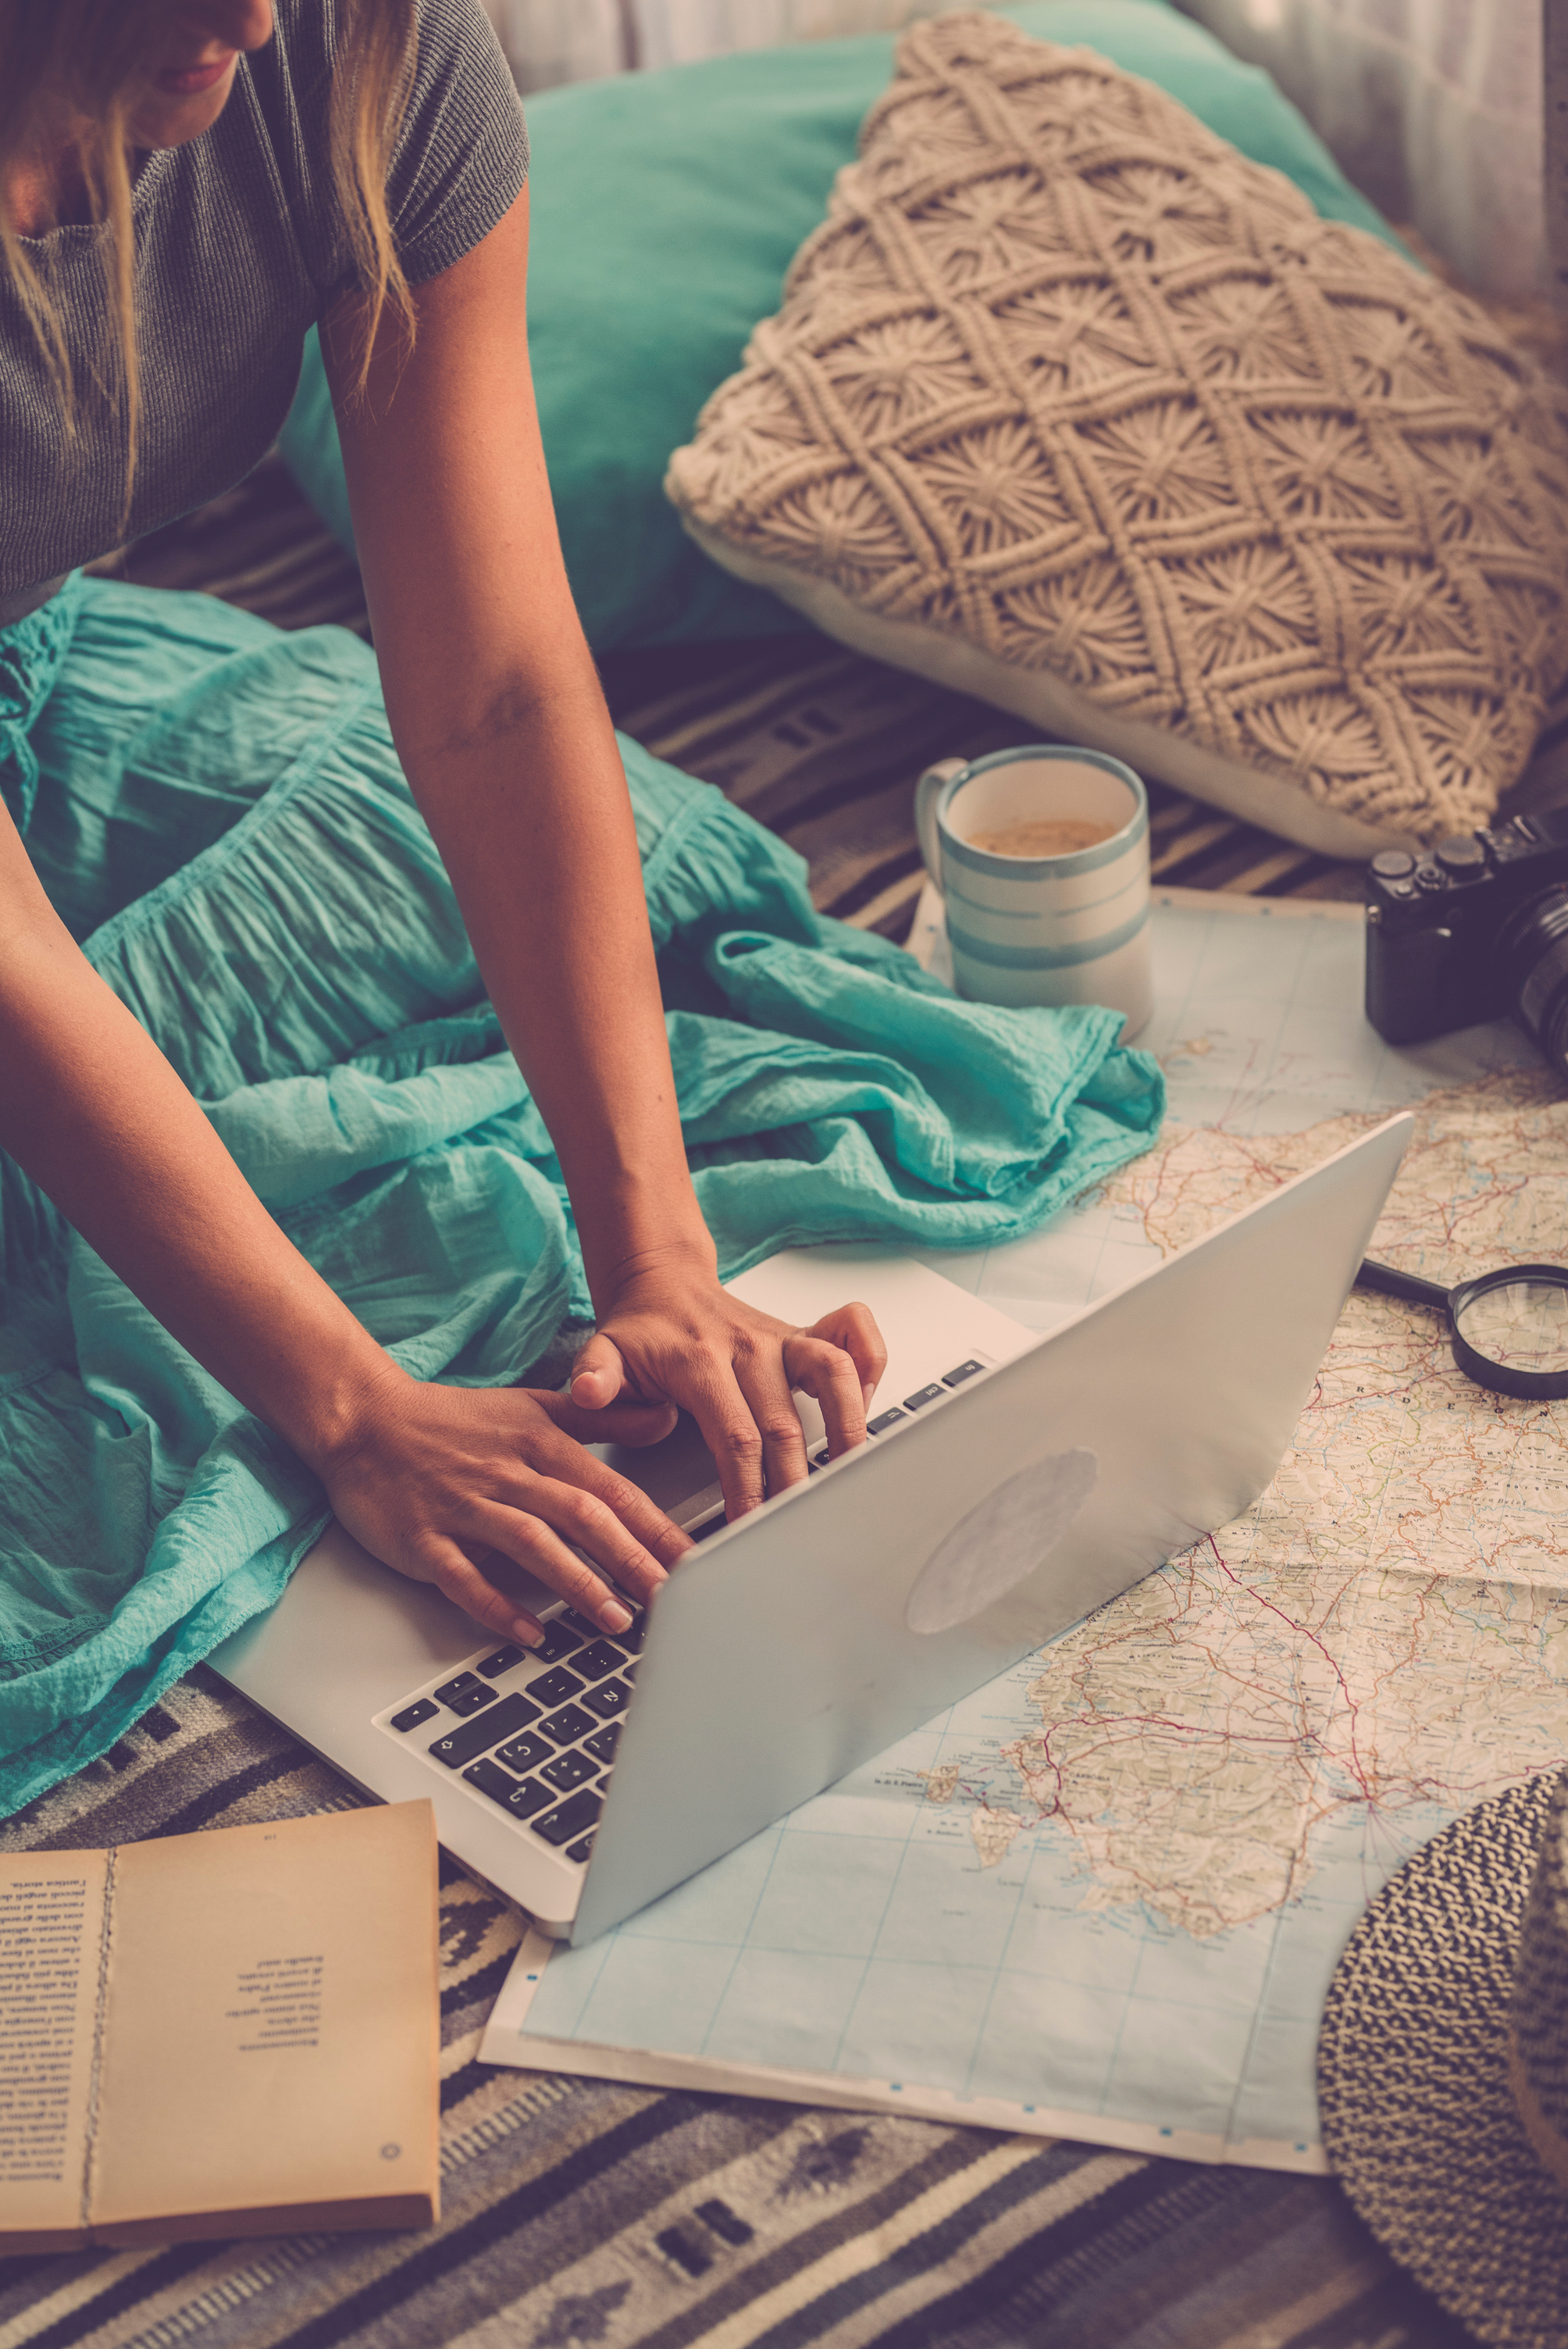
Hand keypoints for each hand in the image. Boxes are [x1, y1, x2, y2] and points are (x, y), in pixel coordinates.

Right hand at [316, 1370, 692, 1646]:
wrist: (365, 1419)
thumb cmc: (454, 1421)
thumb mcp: (535, 1407)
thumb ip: (603, 1417)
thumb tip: (667, 1416)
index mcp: (541, 1444)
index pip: (611, 1489)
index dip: (655, 1527)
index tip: (695, 1561)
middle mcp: (508, 1474)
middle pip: (580, 1516)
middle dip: (629, 1559)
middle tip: (671, 1597)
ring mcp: (464, 1506)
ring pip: (530, 1545)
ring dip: (576, 1583)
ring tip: (615, 1619)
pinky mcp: (423, 1538)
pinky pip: (464, 1577)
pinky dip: (496, 1605)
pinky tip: (529, 1631)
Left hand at [568, 1262, 887, 1518]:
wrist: (663, 1284)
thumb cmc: (641, 1333)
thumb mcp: (603, 1352)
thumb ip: (594, 1375)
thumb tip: (587, 1392)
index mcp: (701, 1359)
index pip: (736, 1435)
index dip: (748, 1488)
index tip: (748, 1528)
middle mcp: (750, 1346)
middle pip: (785, 1423)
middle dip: (795, 1483)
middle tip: (798, 1529)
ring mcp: (782, 1338)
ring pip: (835, 1374)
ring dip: (849, 1428)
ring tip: (852, 1480)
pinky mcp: (805, 1334)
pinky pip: (854, 1336)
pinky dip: (872, 1365)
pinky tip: (867, 1408)